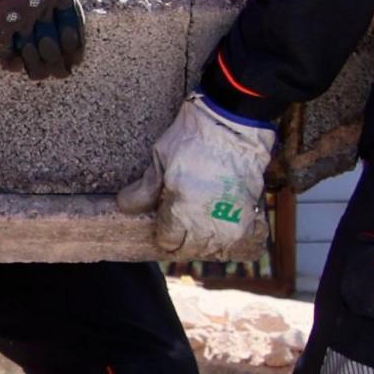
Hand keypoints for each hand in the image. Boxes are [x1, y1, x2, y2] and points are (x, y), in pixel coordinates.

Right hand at [0, 0, 85, 80]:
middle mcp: (40, 8)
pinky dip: (13, 63)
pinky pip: (7, 53)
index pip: (74, 27)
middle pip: (54, 46)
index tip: (76, 59)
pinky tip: (18, 66)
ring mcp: (17, 19)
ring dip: (38, 69)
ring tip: (41, 75)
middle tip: (61, 73)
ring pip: (32, 55)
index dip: (76, 47)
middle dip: (59, 65)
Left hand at [116, 95, 276, 258]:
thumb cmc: (194, 136)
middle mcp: (204, 223)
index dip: (163, 233)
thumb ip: (145, 188)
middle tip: (182, 224)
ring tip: (201, 225)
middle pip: (189, 249)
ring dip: (205, 242)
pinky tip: (222, 227)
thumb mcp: (161, 158)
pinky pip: (236, 244)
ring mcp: (229, 223)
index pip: (167, 242)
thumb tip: (125, 205)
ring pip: (213, 250)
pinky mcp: (248, 217)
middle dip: (182, 240)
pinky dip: (228, 241)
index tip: (164, 223)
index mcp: (179, 210)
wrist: (234, 124)